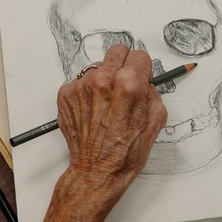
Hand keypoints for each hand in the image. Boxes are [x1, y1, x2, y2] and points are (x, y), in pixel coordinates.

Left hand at [55, 44, 166, 207]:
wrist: (96, 170)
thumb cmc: (124, 153)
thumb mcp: (155, 121)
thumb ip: (153, 93)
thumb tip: (146, 81)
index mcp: (129, 85)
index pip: (139, 55)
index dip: (143, 68)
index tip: (141, 78)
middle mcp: (103, 80)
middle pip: (117, 51)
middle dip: (124, 65)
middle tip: (125, 84)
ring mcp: (81, 86)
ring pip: (98, 67)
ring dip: (105, 79)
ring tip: (107, 104)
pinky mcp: (66, 94)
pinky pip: (81, 81)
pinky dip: (88, 92)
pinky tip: (94, 110)